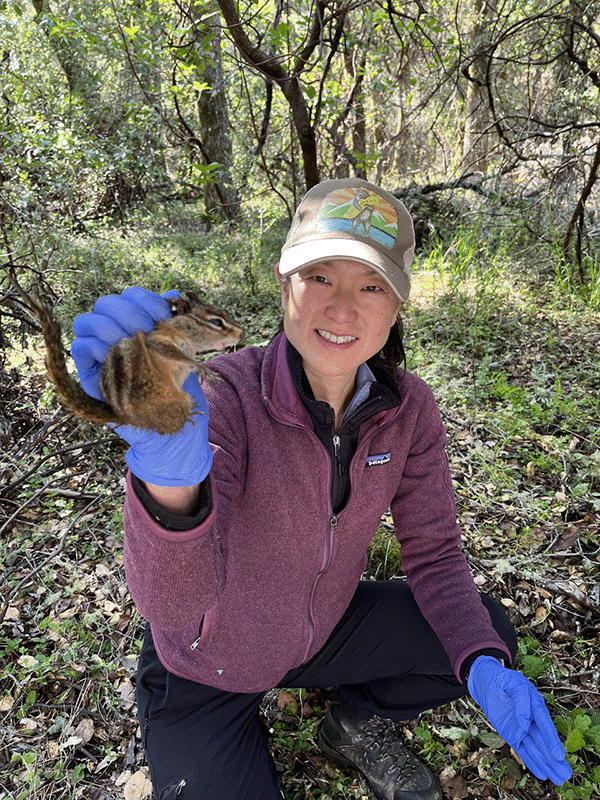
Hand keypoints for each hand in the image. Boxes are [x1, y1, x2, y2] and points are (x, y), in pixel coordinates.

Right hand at [71, 286, 178, 399]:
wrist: (157, 399)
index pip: (132, 295)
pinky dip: (100, 349)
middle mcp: (107, 320)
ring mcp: (91, 338)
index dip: (147, 301)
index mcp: (129, 311)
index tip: (164, 316)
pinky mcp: (82, 359)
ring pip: (89, 320)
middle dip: (129, 314)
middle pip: (106, 302)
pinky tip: (119, 356)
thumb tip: (174, 295)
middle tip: (147, 331)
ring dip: (113, 330)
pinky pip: (81, 345)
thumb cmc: (164, 367)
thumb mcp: (172, 342)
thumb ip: (171, 319)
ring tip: (132, 343)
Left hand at [468, 656, 571, 784]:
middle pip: (544, 741)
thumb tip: (525, 721)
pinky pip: (522, 750)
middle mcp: (531, 718)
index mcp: (535, 704)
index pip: (544, 723)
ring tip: (559, 780)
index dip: (552, 739)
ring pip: (535, 748)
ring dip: (546, 764)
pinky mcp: (513, 734)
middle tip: (566, 774)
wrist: (484, 681)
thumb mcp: (511, 682)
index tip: (558, 755)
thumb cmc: (500, 679)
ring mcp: (522, 728)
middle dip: (554, 758)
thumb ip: (520, 698)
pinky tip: (542, 774)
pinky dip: (531, 762)